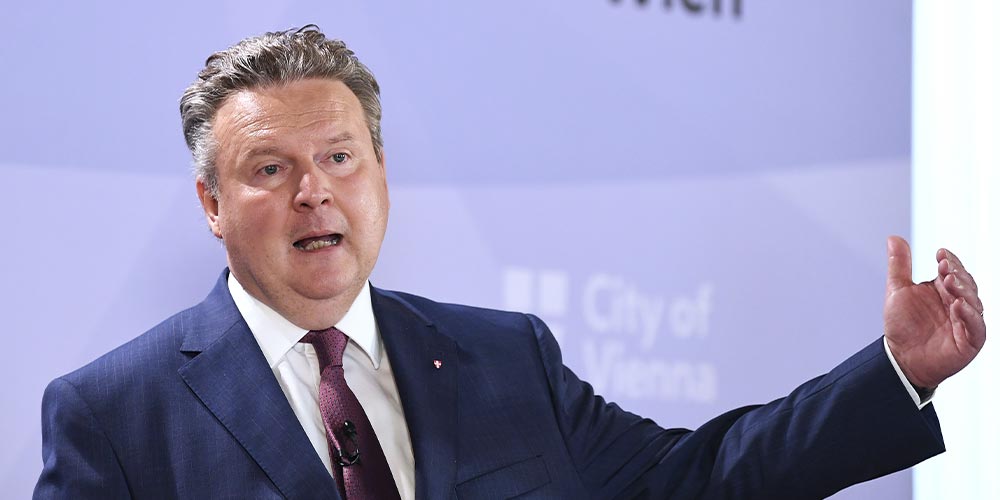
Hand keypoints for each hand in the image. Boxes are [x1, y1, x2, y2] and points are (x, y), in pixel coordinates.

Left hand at [884, 236, 985, 389]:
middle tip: (944, 267)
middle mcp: (957, 303)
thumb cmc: (902, 325)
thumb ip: (900, 265)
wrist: (900, 357)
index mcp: (944, 290)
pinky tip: (958, 305)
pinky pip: (975, 327)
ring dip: (963, 290)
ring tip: (950, 281)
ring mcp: (965, 321)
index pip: (953, 270)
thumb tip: (893, 238)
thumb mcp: (898, 290)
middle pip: (966, 284)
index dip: (950, 261)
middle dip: (957, 273)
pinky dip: (969, 315)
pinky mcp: (969, 340)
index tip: (940, 253)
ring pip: (974, 302)